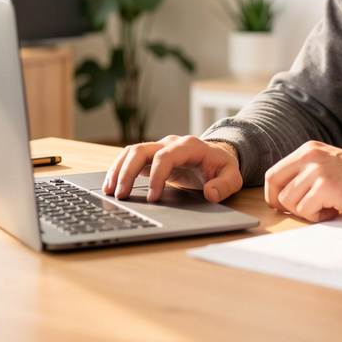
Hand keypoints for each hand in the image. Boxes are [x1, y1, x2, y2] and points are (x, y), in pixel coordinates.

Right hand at [103, 135, 242, 203]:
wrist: (217, 156)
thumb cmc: (222, 167)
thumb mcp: (232, 176)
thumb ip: (225, 185)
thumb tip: (210, 193)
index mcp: (188, 146)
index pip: (166, 157)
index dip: (157, 176)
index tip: (152, 198)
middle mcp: (170, 143)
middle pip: (141, 150)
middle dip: (128, 172)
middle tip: (121, 196)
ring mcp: (158, 147)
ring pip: (131, 151)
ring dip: (118, 170)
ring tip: (109, 192)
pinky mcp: (151, 156)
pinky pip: (130, 158)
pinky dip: (118, 170)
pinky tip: (111, 186)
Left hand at [263, 141, 341, 221]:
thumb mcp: (327, 165)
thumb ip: (305, 173)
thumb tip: (278, 196)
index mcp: (308, 150)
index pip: (273, 173)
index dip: (274, 194)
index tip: (287, 206)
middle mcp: (309, 155)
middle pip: (274, 185)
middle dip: (284, 204)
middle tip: (305, 209)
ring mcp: (317, 170)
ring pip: (289, 201)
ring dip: (306, 211)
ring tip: (327, 207)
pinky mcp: (326, 186)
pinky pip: (306, 210)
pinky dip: (318, 217)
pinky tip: (335, 210)